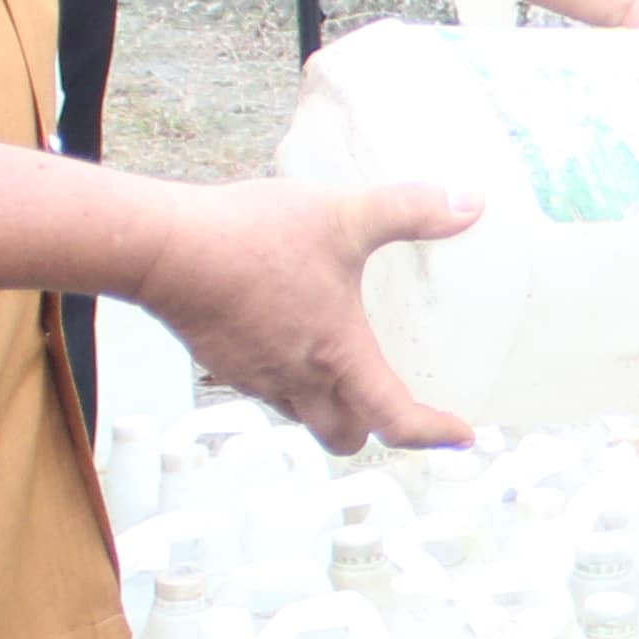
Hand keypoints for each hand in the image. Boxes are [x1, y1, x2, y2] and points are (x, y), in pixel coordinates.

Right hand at [129, 177, 475, 449]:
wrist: (165, 250)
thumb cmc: (253, 239)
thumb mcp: (343, 216)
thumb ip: (410, 210)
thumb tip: (472, 202)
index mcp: (338, 355)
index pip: (395, 419)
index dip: (433, 433)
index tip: (461, 433)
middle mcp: (298, 381)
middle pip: (344, 436)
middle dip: (372, 427)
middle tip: (393, 398)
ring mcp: (256, 378)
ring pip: (303, 416)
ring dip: (328, 405)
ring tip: (342, 366)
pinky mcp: (224, 365)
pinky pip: (267, 391)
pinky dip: (288, 381)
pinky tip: (290, 338)